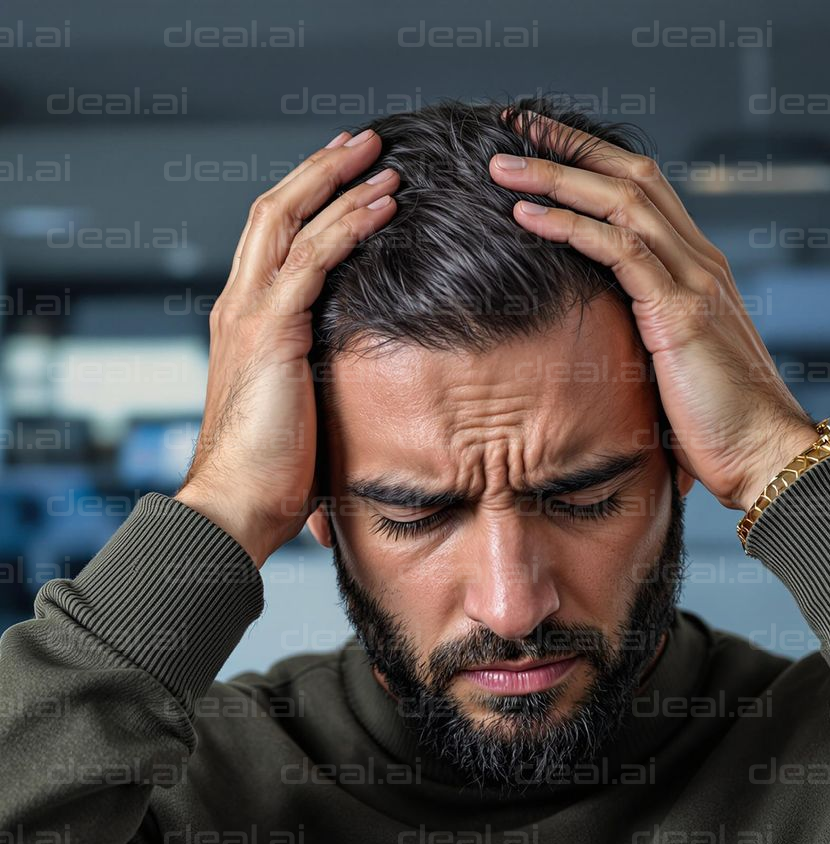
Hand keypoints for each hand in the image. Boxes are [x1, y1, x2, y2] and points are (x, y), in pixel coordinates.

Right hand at [175, 128, 399, 567]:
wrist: (235, 503)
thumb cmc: (269, 470)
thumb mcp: (297, 407)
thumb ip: (317, 376)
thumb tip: (358, 378)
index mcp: (245, 321)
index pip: (271, 238)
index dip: (307, 199)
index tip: (346, 175)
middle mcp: (240, 305)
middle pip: (275, 211)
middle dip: (321, 170)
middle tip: (364, 144)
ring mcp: (251, 313)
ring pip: (291, 220)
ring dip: (340, 185)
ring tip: (383, 162)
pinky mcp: (271, 331)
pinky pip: (313, 260)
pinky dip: (348, 226)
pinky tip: (382, 207)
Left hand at [488, 110, 818, 514]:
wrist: (763, 455)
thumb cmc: (717, 422)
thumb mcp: (672, 364)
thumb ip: (644, 334)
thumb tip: (598, 335)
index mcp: (697, 271)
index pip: (643, 193)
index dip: (593, 161)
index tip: (541, 145)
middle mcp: (700, 262)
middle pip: (632, 178)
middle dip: (571, 146)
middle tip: (515, 125)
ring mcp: (694, 282)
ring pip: (623, 202)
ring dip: (558, 176)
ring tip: (504, 164)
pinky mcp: (681, 313)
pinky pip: (621, 251)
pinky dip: (571, 227)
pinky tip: (528, 216)